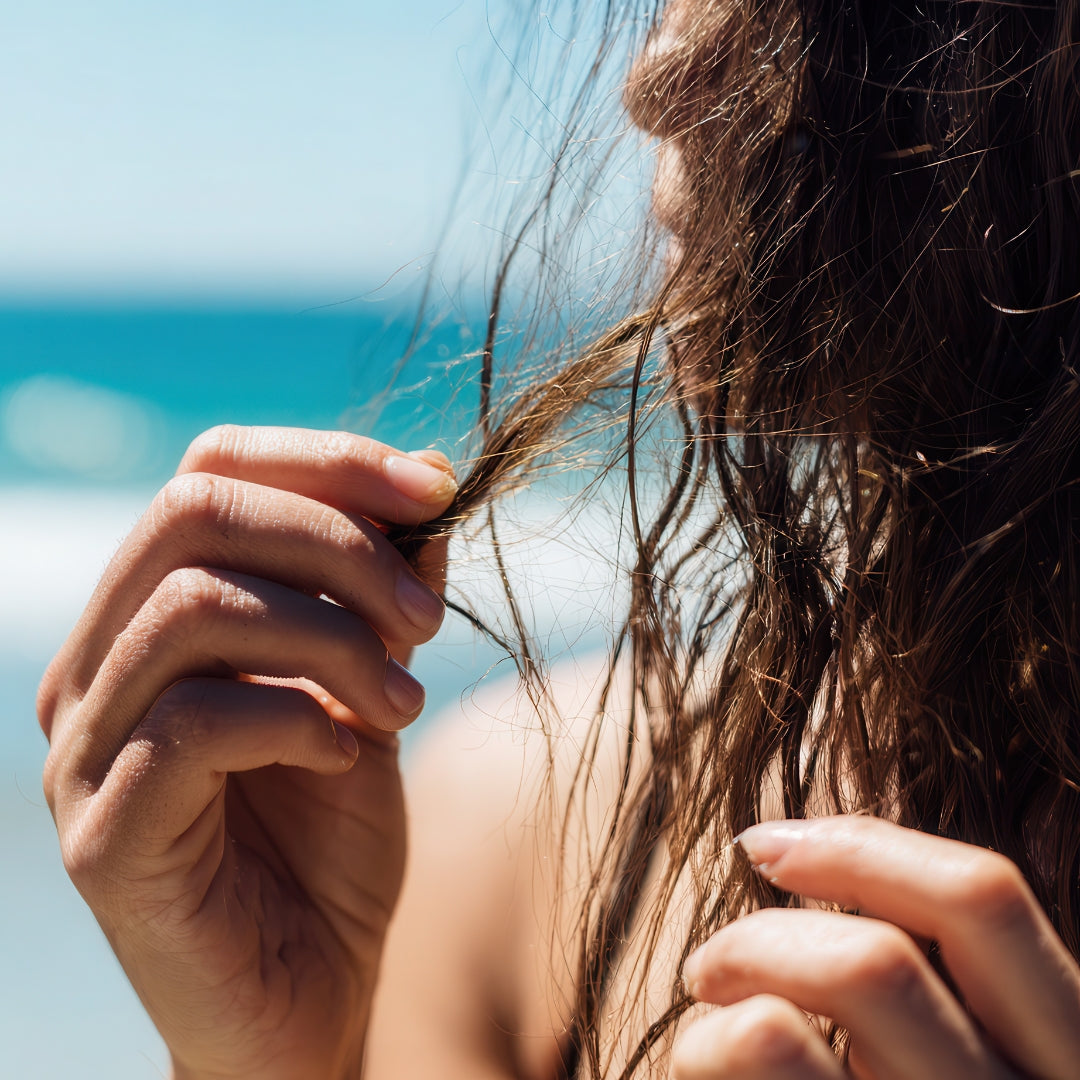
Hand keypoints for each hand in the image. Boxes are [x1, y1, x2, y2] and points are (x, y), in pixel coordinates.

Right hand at [38, 426, 456, 1079]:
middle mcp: (95, 667)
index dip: (327, 462)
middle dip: (339, 543)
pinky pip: (195, 724)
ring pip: (196, 608)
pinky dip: (298, 718)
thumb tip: (428, 492)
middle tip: (430, 616)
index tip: (436, 487)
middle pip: (193, 513)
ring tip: (404, 703)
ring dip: (334, 639)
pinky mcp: (102, 837)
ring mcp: (82, 751)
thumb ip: (385, 598)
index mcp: (151, 616)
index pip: (209, 472)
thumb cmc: (333, 842)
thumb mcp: (375, 692)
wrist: (310, 997)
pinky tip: (346, 755)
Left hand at [673, 816, 1079, 1078]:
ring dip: (724, 994)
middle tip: (709, 961)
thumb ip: (931, 986)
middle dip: (763, 935)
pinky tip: (701, 1064)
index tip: (766, 843)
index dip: (866, 846)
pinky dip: (705, 1052)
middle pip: (878, 962)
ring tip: (701, 1015)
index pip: (988, 898)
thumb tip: (817, 851)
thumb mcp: (955, 1054)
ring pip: (790, 1025)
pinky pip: (762, 1059)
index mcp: (1060, 1057)